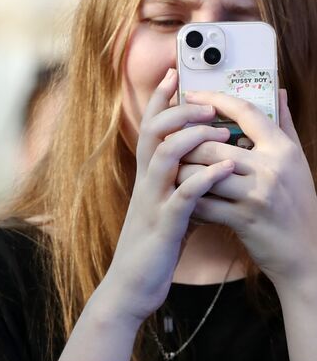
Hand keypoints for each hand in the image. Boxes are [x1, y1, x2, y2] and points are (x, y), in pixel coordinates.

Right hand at [97, 68, 235, 323]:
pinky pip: (183, 196)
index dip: (160, 100)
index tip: (176, 74)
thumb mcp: (167, 207)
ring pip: (164, 158)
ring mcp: (152, 202)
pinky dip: (205, 179)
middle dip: (178, 111)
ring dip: (191, 138)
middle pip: (152, 134)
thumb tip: (207, 165)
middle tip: (205, 100)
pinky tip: (228, 168)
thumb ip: (182, 183)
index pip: (150, 129)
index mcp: (147, 178)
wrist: (132, 285)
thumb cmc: (154, 247)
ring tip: (219, 128)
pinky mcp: (164, 226)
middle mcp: (145, 184)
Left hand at [177, 88, 316, 291]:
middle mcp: (271, 168)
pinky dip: (187, 198)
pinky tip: (182, 197)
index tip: (191, 94)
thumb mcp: (296, 162)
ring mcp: (257, 194)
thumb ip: (284, 125)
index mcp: (282, 149)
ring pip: (199, 172)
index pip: (245, 112)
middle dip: (185, 143)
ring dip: (180, 171)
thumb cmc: (298, 203)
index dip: (214, 99)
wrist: (307, 251)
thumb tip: (277, 91)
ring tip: (173, 170)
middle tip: (171, 143)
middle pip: (210, 143)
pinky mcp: (242, 219)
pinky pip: (201, 202)